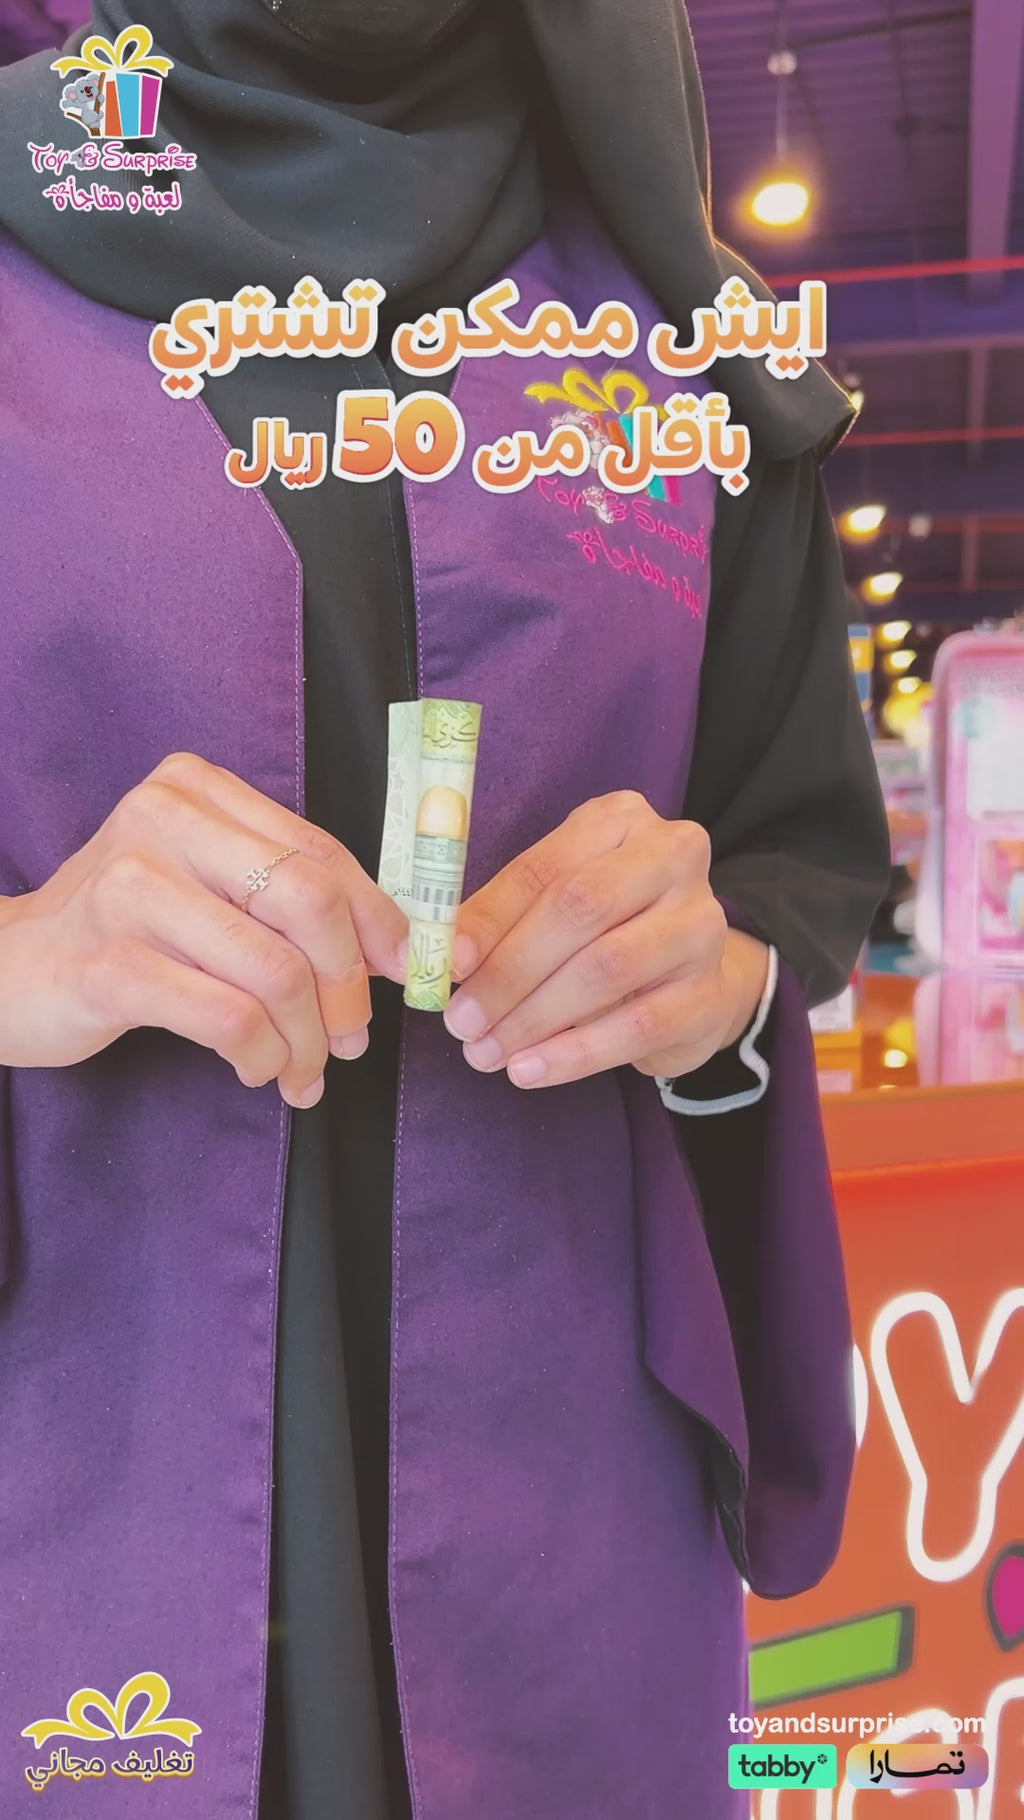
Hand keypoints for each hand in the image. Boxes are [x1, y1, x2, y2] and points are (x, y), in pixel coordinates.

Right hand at [0, 752, 407, 1108]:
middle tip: (351, 1036)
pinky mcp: (110, 964)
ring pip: (275, 971)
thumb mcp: (202, 882)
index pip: (319, 851)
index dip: (377, 918)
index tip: (401, 969)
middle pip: (310, 902)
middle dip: (348, 982)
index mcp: (196, 789)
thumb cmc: (128, 928)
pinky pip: (229, 1018)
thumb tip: (394, 945)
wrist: (10, 969)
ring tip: (303, 1069)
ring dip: (306, 1038)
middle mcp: (162, 822)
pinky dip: (262, 1056)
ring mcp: (130, 891)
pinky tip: (258, 1068)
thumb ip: (285, 893)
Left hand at [443, 790, 768, 1088]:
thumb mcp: (555, 900)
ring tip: (486, 1051)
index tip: (448, 963)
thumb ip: (502, 917)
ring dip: (534, 1018)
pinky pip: (635, 1027)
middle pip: (580, 910)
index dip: (490, 918)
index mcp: (621, 821)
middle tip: (462, 1020)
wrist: (688, 974)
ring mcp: (699, 925)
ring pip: (606, 969)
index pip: (545, 869)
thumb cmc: (606, 926)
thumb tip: (439, 954)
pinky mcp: (707, 992)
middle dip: (510, 972)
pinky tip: (529, 1070)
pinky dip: (574, 1054)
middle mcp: (672, 858)